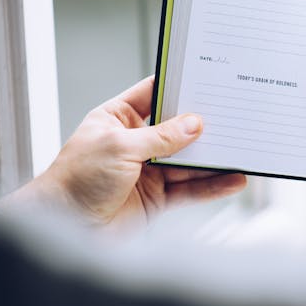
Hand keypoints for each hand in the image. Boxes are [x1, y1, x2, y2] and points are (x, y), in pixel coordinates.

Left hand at [0, 76, 246, 230]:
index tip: (205, 77)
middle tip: (232, 114)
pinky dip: (212, 185)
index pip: (153, 94)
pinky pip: (190, 189)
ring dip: (214, 157)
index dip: (177, 86)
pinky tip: (232, 179)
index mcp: (117, 118)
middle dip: (203, 124)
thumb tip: (195, 124)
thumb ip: (162, 136)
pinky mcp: (157, 198)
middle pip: (177, 128)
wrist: (64, 228)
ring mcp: (148, 170)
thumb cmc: (76, 180)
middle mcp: (135, 142)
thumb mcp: (120, 146)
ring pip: (188, 161)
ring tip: (242, 149)